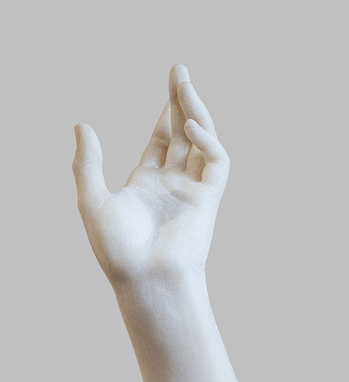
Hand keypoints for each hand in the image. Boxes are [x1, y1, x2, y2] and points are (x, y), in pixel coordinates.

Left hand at [72, 64, 229, 286]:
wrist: (144, 279)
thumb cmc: (117, 248)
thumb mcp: (92, 200)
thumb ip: (87, 163)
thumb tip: (81, 124)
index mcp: (146, 184)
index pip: (161, 142)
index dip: (165, 115)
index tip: (169, 89)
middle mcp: (171, 183)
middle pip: (182, 134)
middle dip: (181, 103)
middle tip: (179, 72)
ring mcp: (192, 189)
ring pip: (201, 142)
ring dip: (195, 112)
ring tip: (183, 83)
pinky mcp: (209, 198)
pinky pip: (216, 162)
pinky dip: (207, 142)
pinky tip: (190, 126)